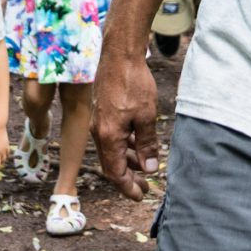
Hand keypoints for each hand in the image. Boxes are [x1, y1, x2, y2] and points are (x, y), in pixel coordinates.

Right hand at [94, 42, 160, 200]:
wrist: (119, 55)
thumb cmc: (133, 84)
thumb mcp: (146, 117)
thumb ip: (147, 144)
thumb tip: (149, 168)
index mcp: (108, 137)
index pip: (115, 172)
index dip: (127, 187)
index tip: (140, 196)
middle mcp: (100, 132)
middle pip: (112, 165)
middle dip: (128, 178)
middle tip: (144, 188)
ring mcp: (101, 122)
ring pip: (113, 150)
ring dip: (129, 161)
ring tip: (145, 167)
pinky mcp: (105, 113)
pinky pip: (113, 137)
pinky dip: (126, 145)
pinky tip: (139, 145)